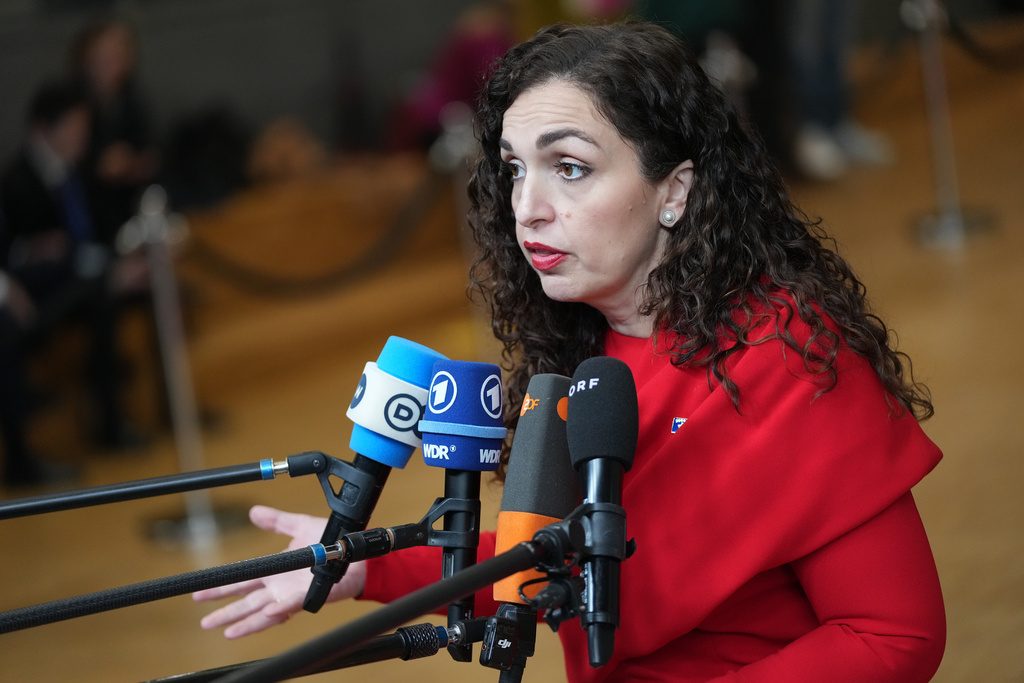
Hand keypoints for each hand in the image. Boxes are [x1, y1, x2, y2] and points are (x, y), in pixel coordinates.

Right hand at [192, 505, 366, 638]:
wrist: (354, 550)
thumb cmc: (330, 541)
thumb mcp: (298, 525)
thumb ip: (277, 521)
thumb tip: (254, 512)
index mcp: (275, 571)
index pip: (241, 581)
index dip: (222, 588)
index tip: (201, 592)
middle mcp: (280, 587)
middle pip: (246, 602)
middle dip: (225, 612)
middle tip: (204, 622)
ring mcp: (292, 594)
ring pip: (262, 612)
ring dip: (244, 622)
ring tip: (226, 632)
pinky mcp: (308, 596)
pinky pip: (290, 607)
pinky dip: (276, 612)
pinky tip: (265, 616)